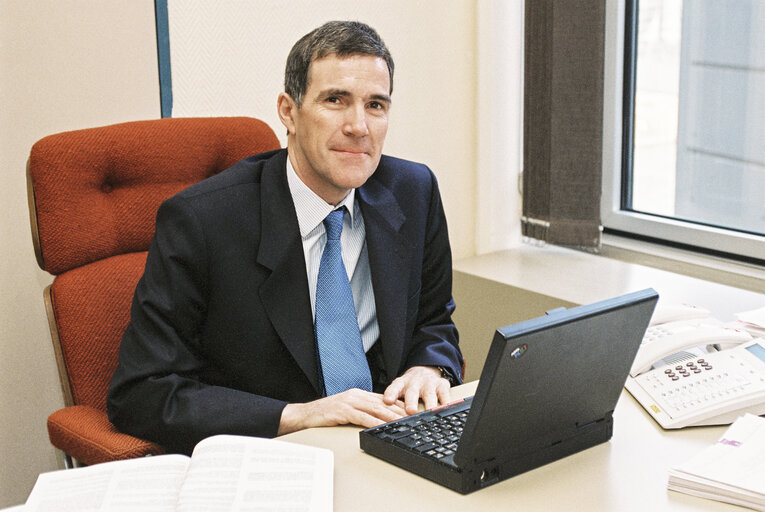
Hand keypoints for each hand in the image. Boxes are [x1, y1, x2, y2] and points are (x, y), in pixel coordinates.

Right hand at [277, 388, 405, 434]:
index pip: (382, 399)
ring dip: (390, 417)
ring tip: (402, 422)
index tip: (410, 411)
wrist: (305, 415)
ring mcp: (349, 402)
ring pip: (374, 409)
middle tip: (412, 417)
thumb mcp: (346, 409)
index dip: (398, 405)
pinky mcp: (342, 411)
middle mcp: (355, 395)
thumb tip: (378, 418)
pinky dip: (373, 422)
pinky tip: (381, 427)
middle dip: (398, 410)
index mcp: (357, 394)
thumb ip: (361, 410)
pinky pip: (361, 417)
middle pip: (382, 403)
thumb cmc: (325, 414)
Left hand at [383, 366, 451, 415]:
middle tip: (411, 411)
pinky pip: (444, 395)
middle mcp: (414, 383)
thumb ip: (394, 401)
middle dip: (411, 402)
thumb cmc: (410, 386)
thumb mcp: (399, 390)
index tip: (388, 401)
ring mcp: (429, 383)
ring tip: (430, 412)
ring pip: (429, 395)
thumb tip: (387, 418)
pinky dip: (446, 402)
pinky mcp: (442, 385)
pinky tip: (446, 408)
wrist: (425, 371)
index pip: (394, 388)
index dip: (391, 394)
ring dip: (429, 404)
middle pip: (412, 393)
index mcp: (401, 384)